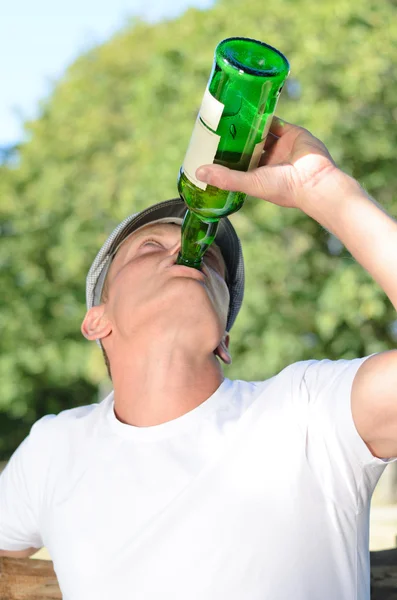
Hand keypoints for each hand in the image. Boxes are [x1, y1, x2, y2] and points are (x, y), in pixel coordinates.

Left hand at [196, 117, 339, 209]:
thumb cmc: (283, 188)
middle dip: (235, 136)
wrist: (315, 180)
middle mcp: (268, 161)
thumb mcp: (250, 183)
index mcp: (257, 175)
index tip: (209, 144)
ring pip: (260, 131)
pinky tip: (252, 105)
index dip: (224, 154)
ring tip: (231, 111)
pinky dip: (265, 113)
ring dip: (248, 123)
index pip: (237, 163)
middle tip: (217, 124)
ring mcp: (280, 146)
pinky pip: (276, 120)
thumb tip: (198, 172)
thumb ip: (226, 178)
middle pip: (247, 145)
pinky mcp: (292, 133)